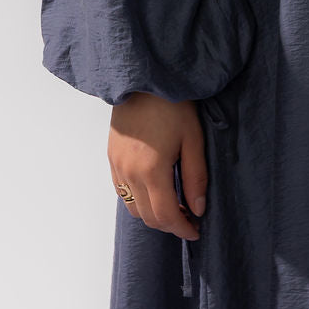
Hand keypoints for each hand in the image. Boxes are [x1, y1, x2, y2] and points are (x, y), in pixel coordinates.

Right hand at [108, 93, 206, 240]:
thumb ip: (195, 177)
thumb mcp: (192, 138)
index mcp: (151, 170)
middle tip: (189, 218)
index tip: (196, 230)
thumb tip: (198, 209)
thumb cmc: (172, 104)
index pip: (166, 215)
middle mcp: (129, 174)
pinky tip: (155, 189)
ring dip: (153, 214)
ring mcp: (117, 166)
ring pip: (133, 208)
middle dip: (170, 224)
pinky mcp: (111, 158)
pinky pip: (122, 192)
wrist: (143, 78)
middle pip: (148, 217)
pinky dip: (138, 200)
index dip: (182, 229)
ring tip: (174, 204)